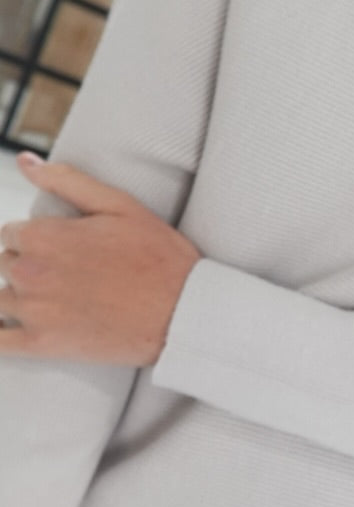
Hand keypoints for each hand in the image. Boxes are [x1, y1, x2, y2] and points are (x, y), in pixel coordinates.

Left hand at [0, 154, 202, 366]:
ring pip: (0, 300)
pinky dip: (1, 337)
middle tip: (66, 276)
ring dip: (19, 299)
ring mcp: (32, 311)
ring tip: (55, 302)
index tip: (60, 249)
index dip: (34, 239)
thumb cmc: (158, 257)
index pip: (10, 234)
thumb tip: (25, 161)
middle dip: (27, 267)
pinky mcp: (42, 345)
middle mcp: (29, 272)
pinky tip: (13, 330)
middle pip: (4, 265)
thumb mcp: (119, 205)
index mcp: (42, 236)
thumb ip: (66, 180)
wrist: (184, 315)